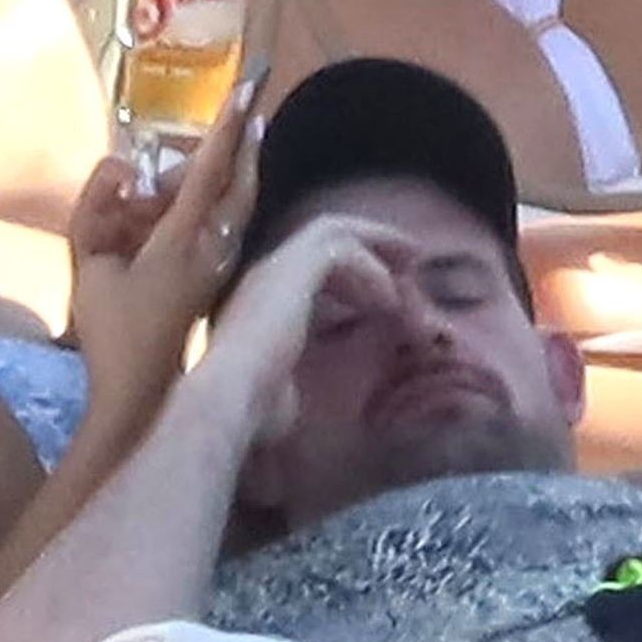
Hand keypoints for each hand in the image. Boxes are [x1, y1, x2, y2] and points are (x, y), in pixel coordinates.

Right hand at [67, 81, 263, 403]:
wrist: (140, 391)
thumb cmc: (109, 329)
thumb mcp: (86, 262)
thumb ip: (97, 205)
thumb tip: (123, 169)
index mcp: (182, 240)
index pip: (211, 169)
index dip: (228, 125)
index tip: (248, 85)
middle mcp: (213, 247)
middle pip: (240, 181)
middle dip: (243, 142)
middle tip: (244, 105)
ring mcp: (221, 264)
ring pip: (237, 203)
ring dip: (225, 174)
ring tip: (186, 166)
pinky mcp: (219, 276)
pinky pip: (228, 223)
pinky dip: (219, 199)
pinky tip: (192, 198)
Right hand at [190, 214, 415, 440]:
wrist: (229, 399)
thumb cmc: (254, 408)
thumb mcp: (289, 390)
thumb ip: (304, 379)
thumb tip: (316, 391)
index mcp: (260, 303)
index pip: (310, 270)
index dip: (353, 276)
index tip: (388, 296)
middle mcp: (264, 277)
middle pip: (325, 241)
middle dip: (371, 247)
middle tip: (411, 262)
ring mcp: (275, 268)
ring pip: (334, 234)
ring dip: (378, 251)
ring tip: (412, 264)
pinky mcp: (292, 268)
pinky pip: (340, 249)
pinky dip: (371, 269)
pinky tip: (389, 299)